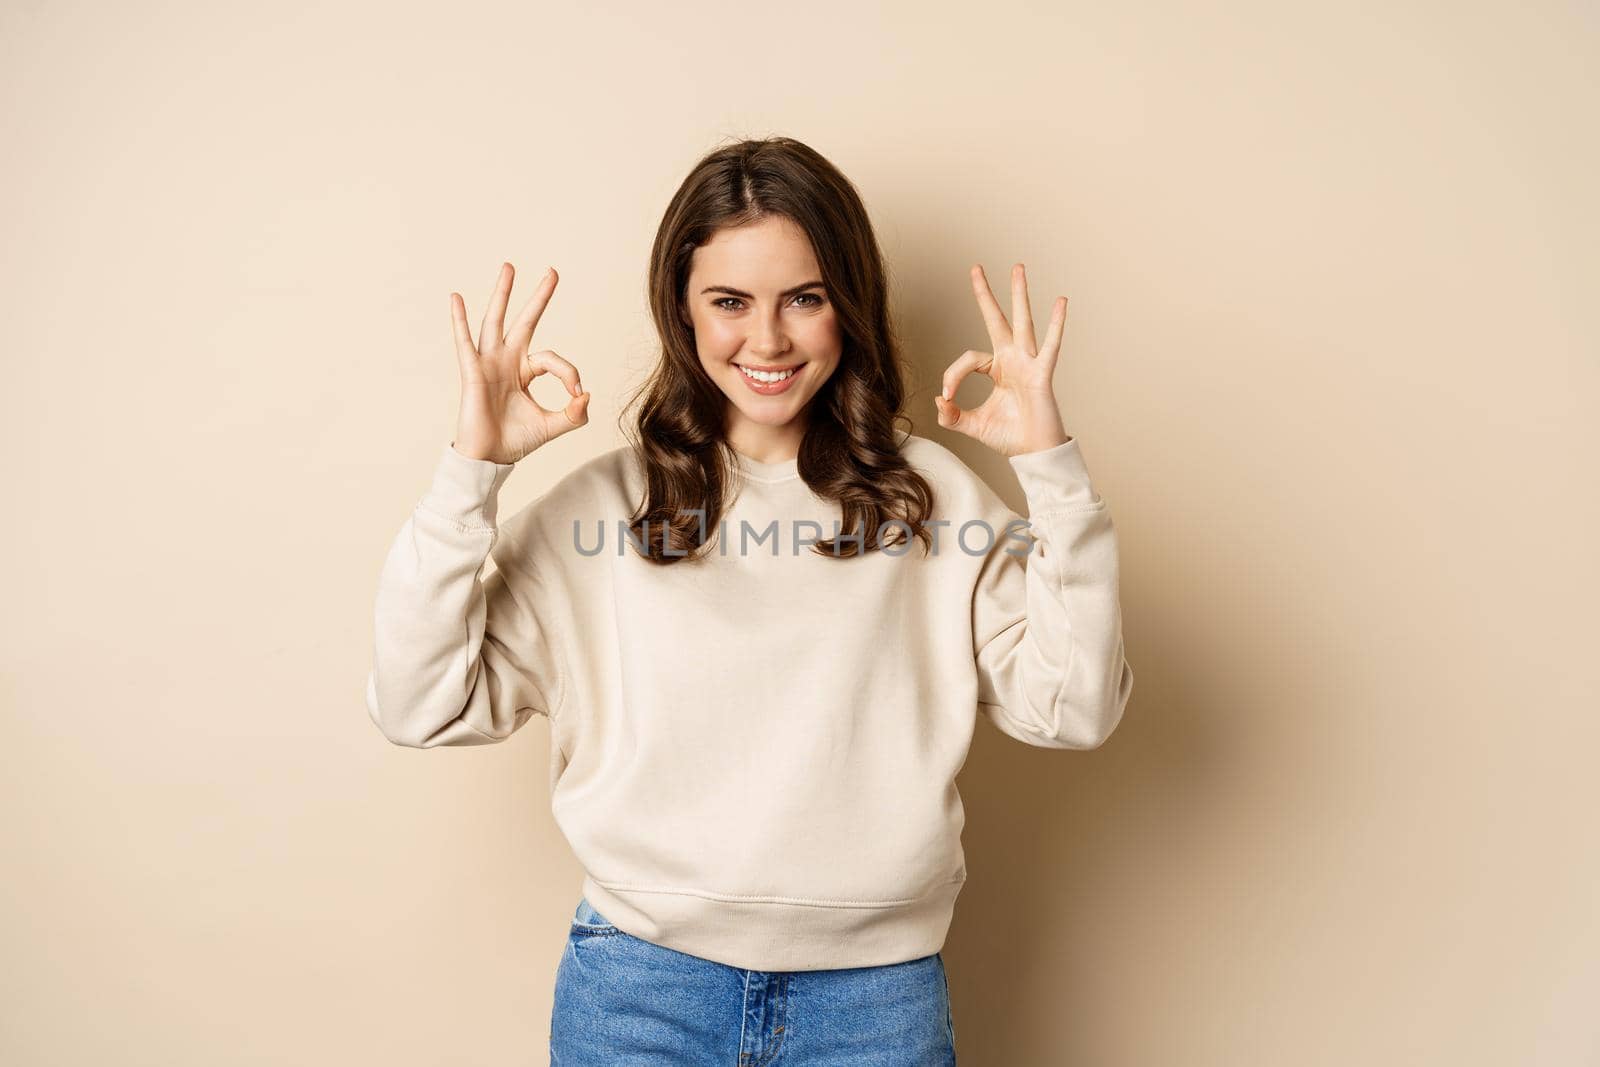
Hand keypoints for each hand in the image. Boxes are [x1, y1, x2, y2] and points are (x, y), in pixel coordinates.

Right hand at [449, 262, 590, 464]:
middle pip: (525, 321)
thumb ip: (574, 414)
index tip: (577, 394)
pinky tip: (455, 298)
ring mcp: (488, 364)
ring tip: (510, 267)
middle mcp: (507, 361)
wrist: (490, 459)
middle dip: (539, 297)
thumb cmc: (516, 441)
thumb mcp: (553, 426)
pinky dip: (459, 320)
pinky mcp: (472, 372)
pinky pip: (465, 342)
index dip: (570, 374)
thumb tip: (587, 395)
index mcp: (524, 371)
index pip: (552, 359)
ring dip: (503, 294)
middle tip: (553, 271)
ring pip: (496, 321)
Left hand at [933, 263, 1071, 456]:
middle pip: (997, 320)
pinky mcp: (1042, 374)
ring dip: (1019, 294)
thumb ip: (952, 416)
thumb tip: (938, 400)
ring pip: (1022, 323)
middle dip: (985, 295)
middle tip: (975, 268)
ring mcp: (1028, 364)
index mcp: (997, 369)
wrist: (1034, 454)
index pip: (968, 359)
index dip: (952, 375)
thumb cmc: (1009, 437)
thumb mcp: (972, 426)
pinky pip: (1050, 345)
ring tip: (1017, 268)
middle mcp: (1012, 361)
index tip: (947, 396)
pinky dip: (1056, 324)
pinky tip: (1060, 301)